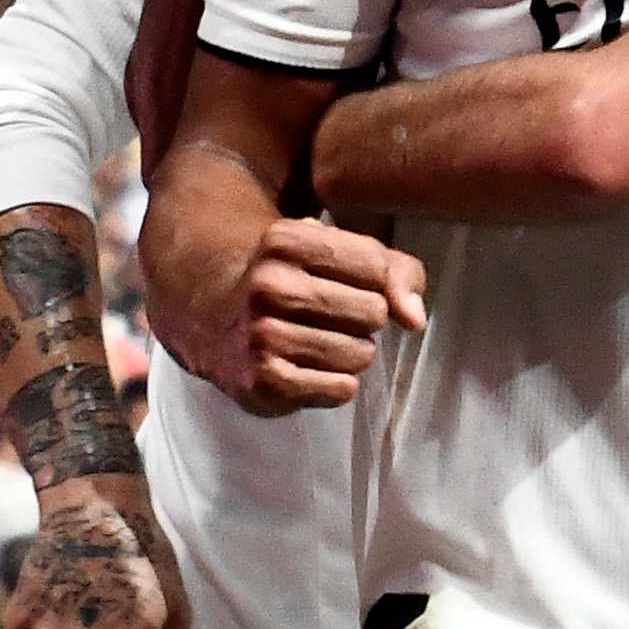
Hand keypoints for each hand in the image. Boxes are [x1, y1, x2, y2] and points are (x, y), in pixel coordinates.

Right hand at [212, 216, 426, 413]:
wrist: (214, 319)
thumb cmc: (291, 281)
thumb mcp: (334, 253)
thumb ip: (393, 269)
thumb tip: (414, 318)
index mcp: (286, 239)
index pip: (376, 264)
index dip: (377, 281)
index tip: (349, 285)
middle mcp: (269, 284)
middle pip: (373, 311)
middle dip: (365, 320)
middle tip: (331, 319)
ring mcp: (262, 335)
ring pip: (361, 354)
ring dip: (352, 355)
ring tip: (320, 344)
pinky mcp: (263, 381)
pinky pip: (342, 389)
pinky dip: (336, 384)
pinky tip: (310, 370)